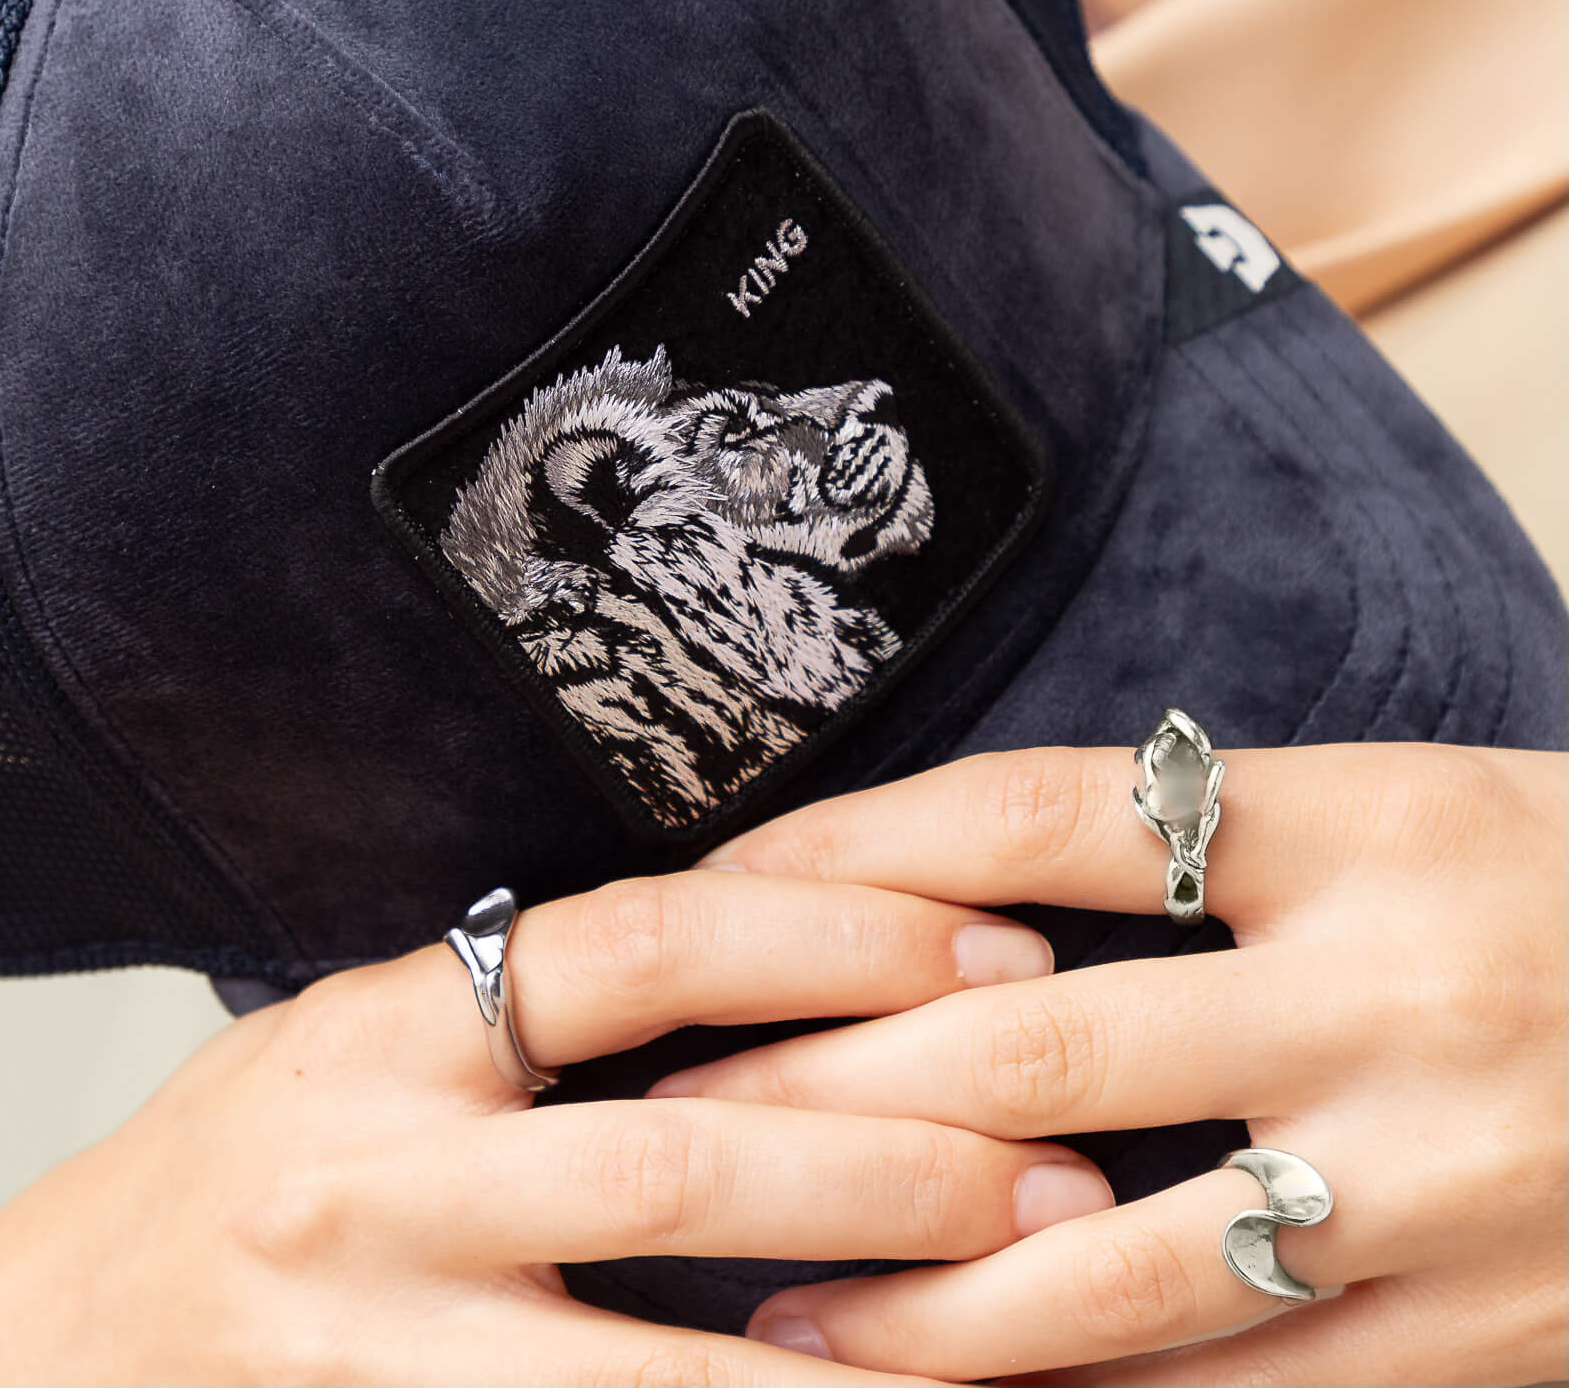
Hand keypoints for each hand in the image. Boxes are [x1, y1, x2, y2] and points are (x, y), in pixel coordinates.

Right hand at [0, 868, 1111, 1384]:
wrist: (27, 1363)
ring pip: (664, 1377)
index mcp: (383, 1028)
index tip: (990, 946)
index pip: (640, 945)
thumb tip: (761, 959)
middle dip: (898, 1164)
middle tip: (1067, 1166)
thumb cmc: (223, 1185)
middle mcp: (374, 1182)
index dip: (831, 936)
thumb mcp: (347, 1046)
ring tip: (1024, 1332)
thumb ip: (513, 1013)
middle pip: (685, 1162)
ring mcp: (374, 1351)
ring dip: (863, 1365)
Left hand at [653, 743, 1567, 1385]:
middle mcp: (1392, 999)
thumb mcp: (1401, 808)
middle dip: (817, 1093)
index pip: (1030, 821)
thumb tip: (946, 899)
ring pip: (1113, 1266)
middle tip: (663, 1122)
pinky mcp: (1493, 1344)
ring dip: (913, 1306)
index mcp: (1360, 827)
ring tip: (764, 1320)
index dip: (847, 856)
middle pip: (1028, 1048)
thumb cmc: (1558, 892)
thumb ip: (1196, 847)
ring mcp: (1444, 1189)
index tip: (713, 899)